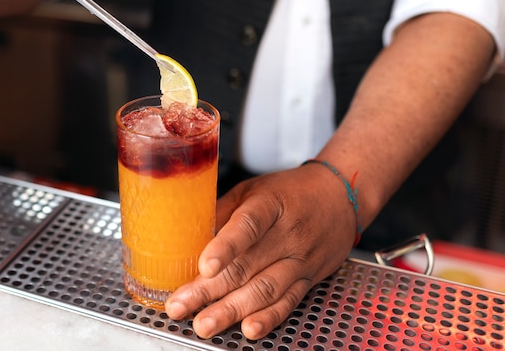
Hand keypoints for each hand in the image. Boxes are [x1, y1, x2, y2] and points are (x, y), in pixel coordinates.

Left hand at [165, 164, 355, 339]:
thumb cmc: (290, 192)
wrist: (340, 196)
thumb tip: (189, 235)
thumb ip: (223, 212)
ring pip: (265, 290)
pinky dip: (267, 319)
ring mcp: (300, 259)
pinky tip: (248, 330)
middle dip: (209, 290)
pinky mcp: (309, 279)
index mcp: (270, 204)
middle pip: (247, 265)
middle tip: (180, 305)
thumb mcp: (253, 189)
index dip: (225, 247)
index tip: (204, 266)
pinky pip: (287, 302)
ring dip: (231, 311)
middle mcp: (288, 233)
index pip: (248, 226)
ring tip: (204, 324)